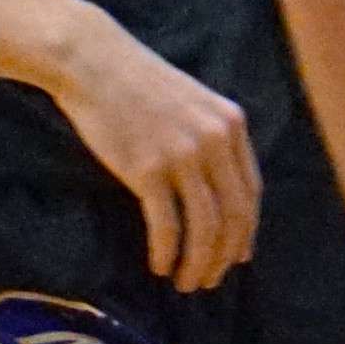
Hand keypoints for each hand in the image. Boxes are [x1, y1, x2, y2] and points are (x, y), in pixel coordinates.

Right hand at [44, 8, 258, 293]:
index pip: (251, 192)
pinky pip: (167, 225)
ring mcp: (182, 155)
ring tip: (185, 282)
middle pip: (234, 216)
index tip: (236, 256)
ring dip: (198, 263)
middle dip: (225, 256)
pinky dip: (166, 252)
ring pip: (205, 227)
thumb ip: (212, 139)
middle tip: (210, 280)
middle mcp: (214, 141)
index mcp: (231, 124)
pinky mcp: (147, 169)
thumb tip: (220, 193)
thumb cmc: (137, 84)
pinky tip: (158, 266)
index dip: (246, 232)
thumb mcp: (192, 102)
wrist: (93, 61)